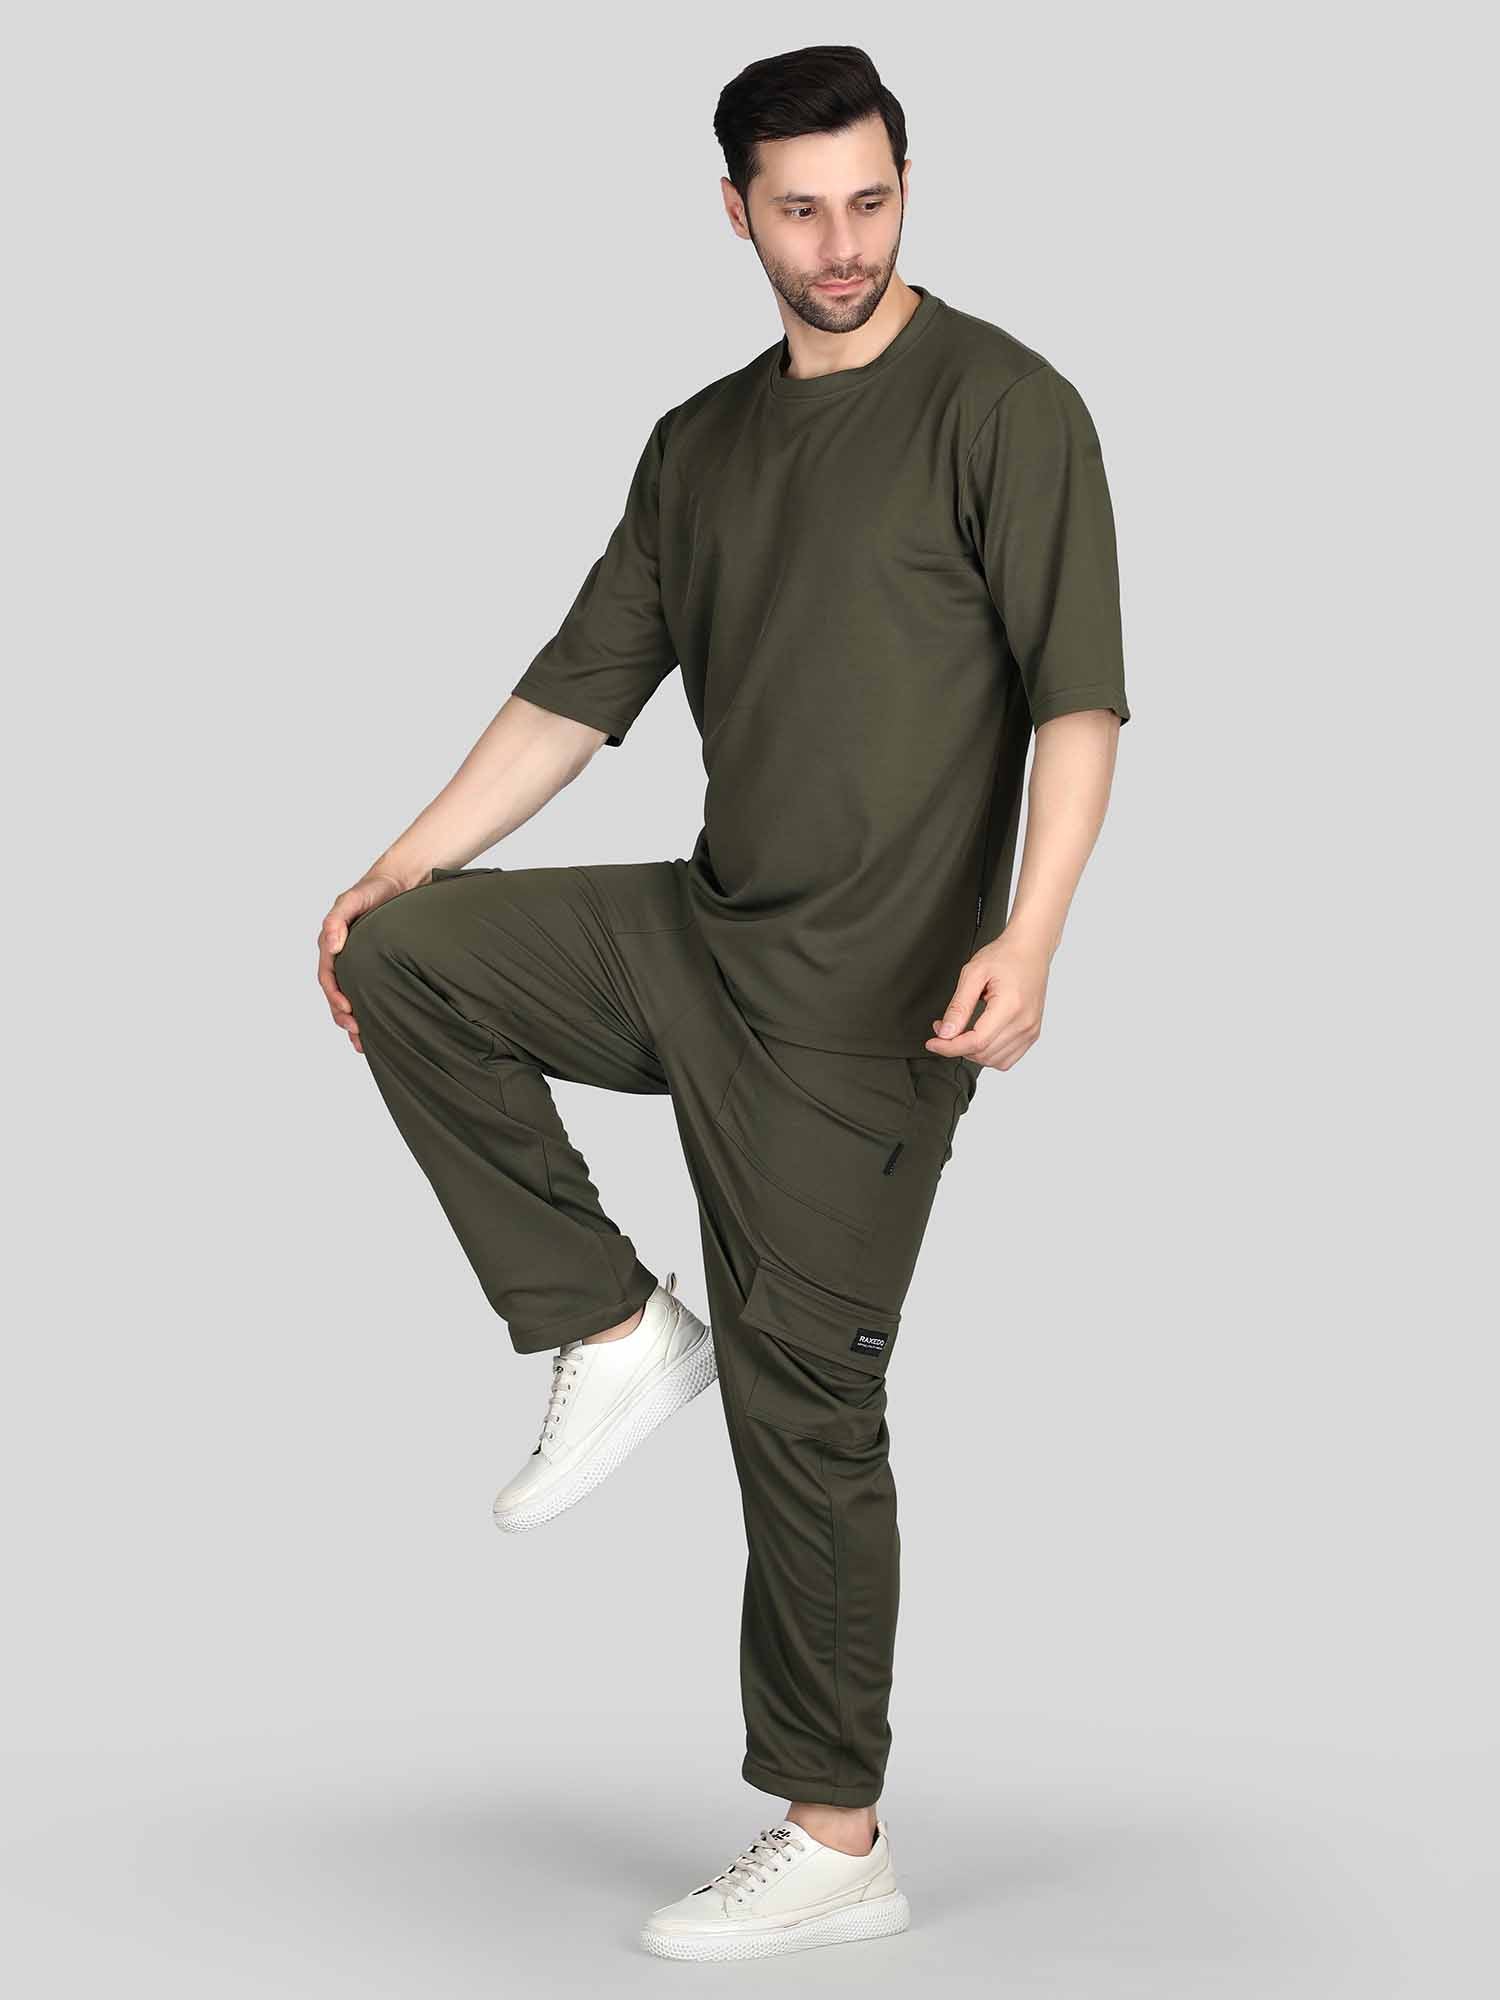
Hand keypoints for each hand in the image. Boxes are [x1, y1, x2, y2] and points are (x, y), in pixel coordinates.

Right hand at [317, 872, 405, 1053]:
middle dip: (343, 1016)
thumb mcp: (352, 899)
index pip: (328, 977)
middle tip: (356, 1032)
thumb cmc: (373, 890)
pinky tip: (378, 1030)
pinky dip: (372, 1012)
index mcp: (332, 944)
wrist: (399, 883)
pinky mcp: (377, 967)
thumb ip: (337, 920)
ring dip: (354, 1021)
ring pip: (352, 997)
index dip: (335, 995)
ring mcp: (359, 963)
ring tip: (362, 1043)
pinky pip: (370, 992)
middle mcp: (343, 957)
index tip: (347, 1009)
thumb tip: (331, 946)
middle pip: (337, 994)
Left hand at [924, 931, 1052, 1071]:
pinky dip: (988, 1055)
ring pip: (994, 1061)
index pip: (977, 1042)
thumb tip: (945, 1033)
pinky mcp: (1032, 1034)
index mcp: (1011, 1007)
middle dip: (956, 1046)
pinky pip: (1007, 1059)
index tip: (933, 1042)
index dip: (949, 1047)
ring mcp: (1030, 1030)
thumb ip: (958, 1006)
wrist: (1030, 950)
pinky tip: (979, 1038)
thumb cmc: (1005, 956)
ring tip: (961, 1032)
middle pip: (983, 1054)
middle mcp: (1025, 1023)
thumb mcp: (973, 974)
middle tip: (943, 1029)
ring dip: (972, 1053)